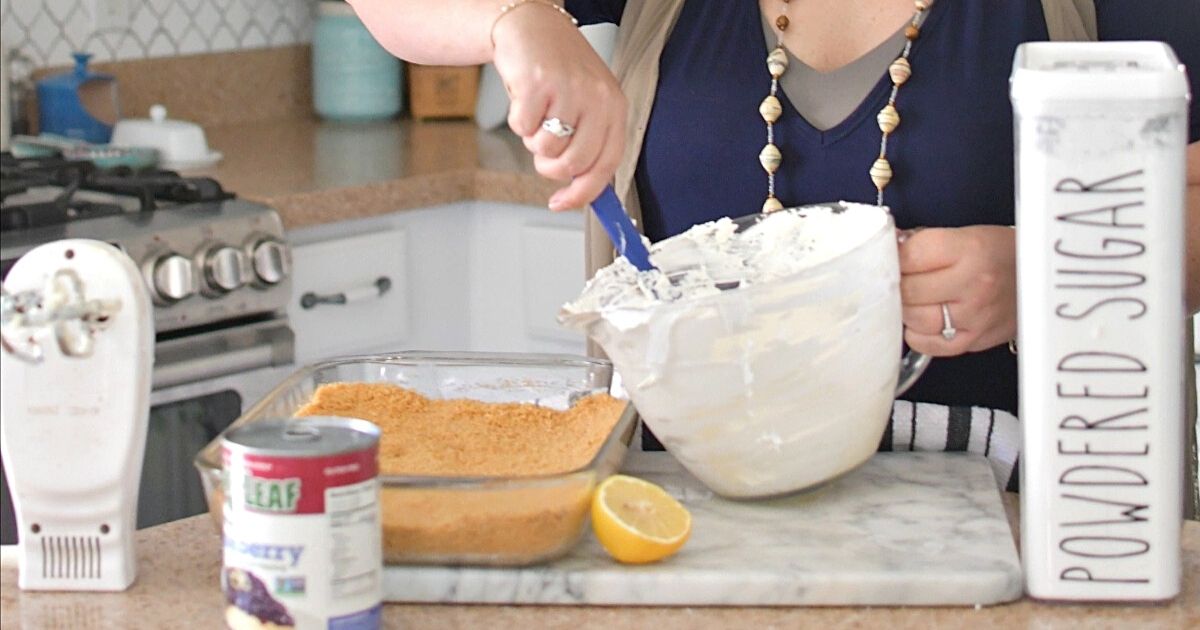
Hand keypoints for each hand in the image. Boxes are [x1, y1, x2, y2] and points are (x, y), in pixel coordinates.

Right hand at [491, 7, 626, 210]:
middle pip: (573, 164)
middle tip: (543, 148)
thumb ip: (588, 144)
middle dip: (550, 167)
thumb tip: (580, 190)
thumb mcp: (586, 104)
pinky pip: (522, 128)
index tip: (562, 203)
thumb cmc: (559, 69)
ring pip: (545, 150)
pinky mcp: (538, 84)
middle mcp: (597, 98)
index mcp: (614, 107)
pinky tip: (525, 99)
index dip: (583, 193)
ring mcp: (569, 90)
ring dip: (532, 140)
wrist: (532, 27)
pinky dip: (517, 121)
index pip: (607, 165)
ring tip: (537, 114)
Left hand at [898, 226, 1016, 356]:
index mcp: (969, 250)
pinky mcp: (974, 340)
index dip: (893, 257)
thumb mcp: (965, 235)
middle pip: (907, 290)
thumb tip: (886, 250)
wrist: (1040, 280)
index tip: (892, 258)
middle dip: (896, 284)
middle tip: (899, 279)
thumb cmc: (998, 254)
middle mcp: (973, 284)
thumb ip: (923, 243)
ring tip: (911, 298)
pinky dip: (916, 333)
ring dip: (904, 309)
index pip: (909, 256)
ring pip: (913, 319)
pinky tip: (921, 321)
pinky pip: (928, 344)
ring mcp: (974, 316)